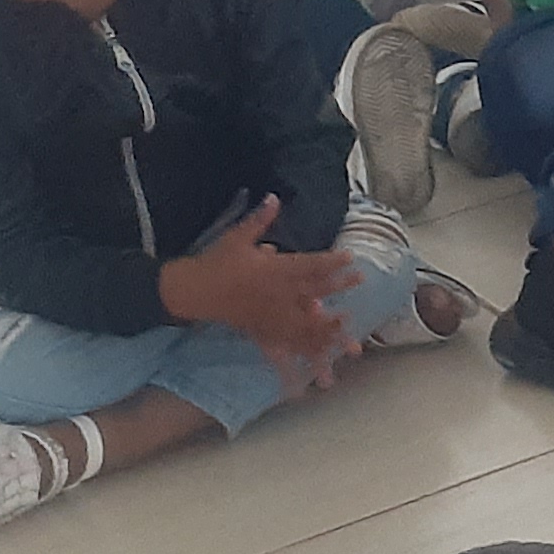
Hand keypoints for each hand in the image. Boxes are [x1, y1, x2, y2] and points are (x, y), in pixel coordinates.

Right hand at [160, 198, 352, 361]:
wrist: (192, 291)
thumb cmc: (216, 262)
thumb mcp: (237, 237)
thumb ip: (259, 219)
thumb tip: (274, 197)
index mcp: (272, 269)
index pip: (308, 264)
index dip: (331, 261)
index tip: (350, 257)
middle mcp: (276, 292)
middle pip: (314, 289)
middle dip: (339, 284)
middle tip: (360, 279)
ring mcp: (271, 313)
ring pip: (306, 321)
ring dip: (329, 325)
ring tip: (349, 326)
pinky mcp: (263, 328)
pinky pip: (288, 341)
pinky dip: (305, 347)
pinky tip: (322, 356)